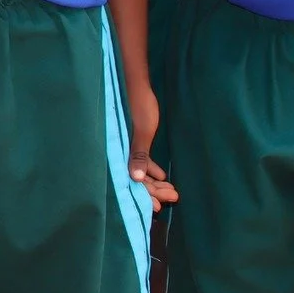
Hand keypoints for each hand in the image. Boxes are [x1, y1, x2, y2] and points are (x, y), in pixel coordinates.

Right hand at [125, 78, 177, 208]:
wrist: (136, 86)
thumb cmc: (138, 107)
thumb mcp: (141, 132)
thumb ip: (138, 155)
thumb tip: (137, 178)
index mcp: (119, 152)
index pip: (131, 180)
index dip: (144, 195)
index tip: (159, 206)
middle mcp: (121, 153)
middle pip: (137, 179)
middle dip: (154, 191)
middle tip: (174, 198)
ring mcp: (126, 148)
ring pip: (141, 171)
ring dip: (156, 182)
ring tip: (173, 190)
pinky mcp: (133, 141)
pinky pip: (142, 161)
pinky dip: (152, 169)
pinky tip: (163, 176)